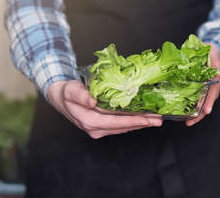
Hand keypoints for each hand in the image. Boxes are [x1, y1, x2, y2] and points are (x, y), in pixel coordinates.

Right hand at [47, 80, 162, 138]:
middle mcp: (94, 128)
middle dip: (141, 123)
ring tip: (156, 118)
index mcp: (88, 121)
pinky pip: (120, 125)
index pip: (114, 122)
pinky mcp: (103, 127)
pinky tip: (143, 117)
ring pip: (123, 127)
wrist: (61, 97)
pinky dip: (132, 122)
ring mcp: (99, 129)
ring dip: (139, 123)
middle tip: (158, 119)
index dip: (131, 121)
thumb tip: (92, 101)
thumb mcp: (71, 90)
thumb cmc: (66, 92)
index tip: (146, 118)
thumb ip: (80, 95)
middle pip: (122, 127)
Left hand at [186, 43, 219, 126]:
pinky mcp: (204, 88)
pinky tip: (188, 115)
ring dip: (198, 114)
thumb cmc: (210, 50)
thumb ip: (207, 55)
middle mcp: (215, 83)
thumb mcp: (210, 49)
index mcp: (217, 75)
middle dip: (202, 112)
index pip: (214, 90)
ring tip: (189, 122)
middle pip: (210, 100)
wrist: (212, 50)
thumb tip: (196, 59)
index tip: (206, 110)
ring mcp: (210, 87)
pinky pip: (201, 99)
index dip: (209, 100)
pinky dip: (196, 108)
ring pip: (206, 102)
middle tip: (192, 121)